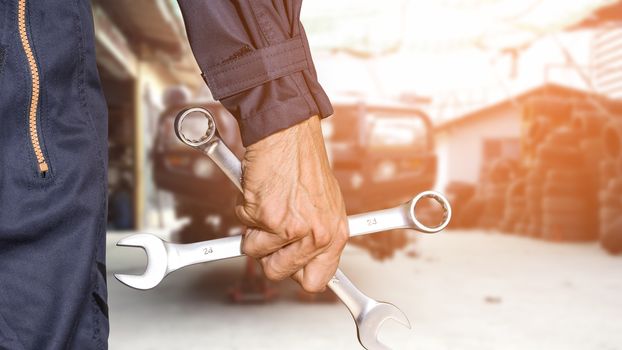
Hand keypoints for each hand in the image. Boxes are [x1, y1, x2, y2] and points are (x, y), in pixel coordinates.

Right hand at [235, 116, 348, 292]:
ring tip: (267, 204)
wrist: (287, 133)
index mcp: (335, 233)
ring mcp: (293, 228)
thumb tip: (300, 262)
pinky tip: (261, 192)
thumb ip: (315, 236)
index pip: (316, 280)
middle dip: (267, 254)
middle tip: (270, 230)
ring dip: (253, 230)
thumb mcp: (324, 204)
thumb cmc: (302, 162)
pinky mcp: (269, 216)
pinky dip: (245, 210)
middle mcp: (317, 234)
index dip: (296, 274)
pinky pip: (243, 227)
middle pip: (279, 272)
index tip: (287, 265)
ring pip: (255, 253)